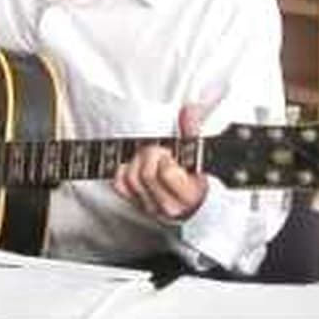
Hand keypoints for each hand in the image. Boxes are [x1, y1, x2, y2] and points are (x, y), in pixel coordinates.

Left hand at [112, 106, 208, 221]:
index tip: (170, 153)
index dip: (165, 157)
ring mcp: (150, 207)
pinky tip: (135, 165)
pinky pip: (120, 185)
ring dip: (137, 161)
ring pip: (131, 179)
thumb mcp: (198, 154)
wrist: (190, 198)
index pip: (166, 172)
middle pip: (146, 174)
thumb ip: (193, 130)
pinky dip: (124, 171)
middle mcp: (169, 206)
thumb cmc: (195, 176)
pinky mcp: (135, 203)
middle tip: (159, 151)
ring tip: (148, 157)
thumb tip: (188, 112)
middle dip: (150, 155)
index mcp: (189, 195)